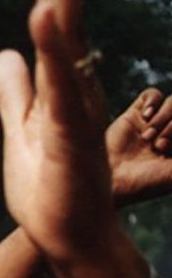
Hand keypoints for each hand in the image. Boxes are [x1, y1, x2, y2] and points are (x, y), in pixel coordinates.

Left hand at [0, 0, 115, 265]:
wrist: (70, 240)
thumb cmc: (51, 192)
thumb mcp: (22, 134)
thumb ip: (14, 95)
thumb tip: (4, 55)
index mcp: (60, 90)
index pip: (54, 29)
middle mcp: (73, 94)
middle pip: (64, 26)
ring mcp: (74, 114)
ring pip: (67, 51)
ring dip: (61, 3)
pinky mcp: (69, 138)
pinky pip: (59, 90)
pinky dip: (53, 54)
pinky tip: (42, 18)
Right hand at [108, 88, 171, 204]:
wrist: (111, 181)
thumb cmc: (144, 183)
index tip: (165, 148)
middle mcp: (167, 133)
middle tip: (158, 146)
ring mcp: (151, 123)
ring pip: (171, 102)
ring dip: (163, 118)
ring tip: (147, 138)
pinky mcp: (134, 116)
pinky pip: (152, 94)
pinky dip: (152, 101)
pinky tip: (145, 116)